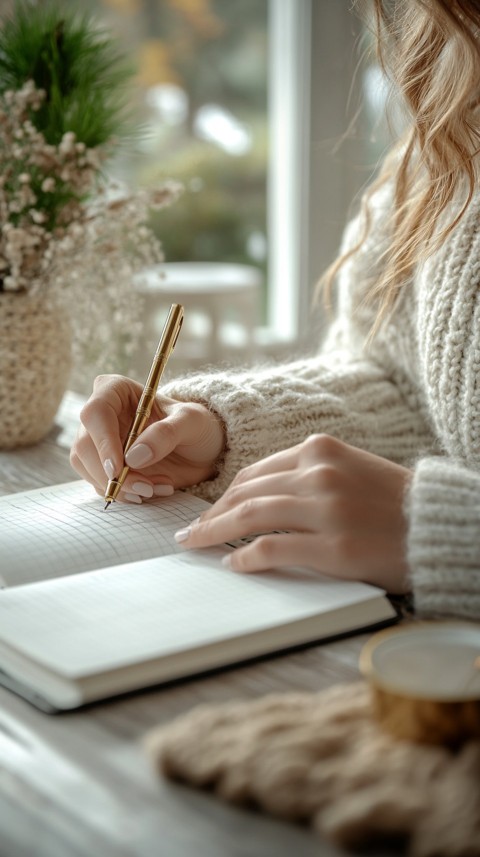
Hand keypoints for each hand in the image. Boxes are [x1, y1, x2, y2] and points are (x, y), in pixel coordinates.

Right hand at [70, 374, 225, 501]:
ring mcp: (98, 441)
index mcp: (116, 390)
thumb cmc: (196, 426)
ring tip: (156, 488)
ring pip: (87, 468)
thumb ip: (166, 434)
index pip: (95, 412)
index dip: (103, 442)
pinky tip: (151, 490)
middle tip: (145, 489)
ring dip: (120, 487)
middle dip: (112, 474)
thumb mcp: (191, 422)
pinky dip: (124, 494)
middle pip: (84, 445)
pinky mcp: (102, 465)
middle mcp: (101, 414)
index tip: (118, 469)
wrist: (200, 450)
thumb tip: (133, 457)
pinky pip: (100, 484)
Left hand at [175, 434, 412, 593]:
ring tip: (196, 546)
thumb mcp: (349, 469)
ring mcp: (325, 509)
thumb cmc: (394, 502)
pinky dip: (246, 558)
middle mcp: (319, 473)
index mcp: (320, 449)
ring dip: (215, 533)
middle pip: (245, 492)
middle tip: (191, 533)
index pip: (255, 472)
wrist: (437, 525)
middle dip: (212, 514)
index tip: (209, 510)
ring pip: (250, 517)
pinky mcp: (333, 546)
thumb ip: (307, 476)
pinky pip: (273, 549)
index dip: (225, 494)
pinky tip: (233, 565)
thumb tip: (259, 497)